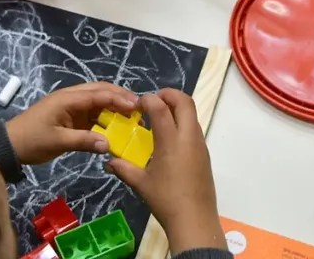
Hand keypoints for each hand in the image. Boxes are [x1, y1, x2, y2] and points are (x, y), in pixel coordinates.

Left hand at [5, 82, 137, 164]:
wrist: (10, 146)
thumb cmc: (32, 140)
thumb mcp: (57, 141)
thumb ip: (84, 141)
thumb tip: (109, 145)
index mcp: (68, 99)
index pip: (99, 94)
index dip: (119, 99)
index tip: (137, 106)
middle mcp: (72, 98)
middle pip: (101, 91)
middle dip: (121, 97)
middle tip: (140, 109)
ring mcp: (72, 108)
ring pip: (99, 102)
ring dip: (115, 108)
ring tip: (133, 118)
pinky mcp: (71, 118)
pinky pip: (93, 115)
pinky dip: (106, 119)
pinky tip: (117, 128)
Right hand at [106, 90, 225, 251]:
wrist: (194, 220)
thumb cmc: (165, 199)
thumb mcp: (140, 183)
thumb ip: (123, 168)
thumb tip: (109, 161)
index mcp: (171, 140)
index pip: (161, 107)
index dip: (148, 99)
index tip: (137, 105)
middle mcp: (189, 137)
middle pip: (185, 102)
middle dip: (169, 94)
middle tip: (153, 101)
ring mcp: (200, 145)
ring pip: (192, 114)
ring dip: (177, 108)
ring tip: (159, 118)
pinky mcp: (204, 154)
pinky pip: (194, 129)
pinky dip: (182, 123)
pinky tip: (168, 139)